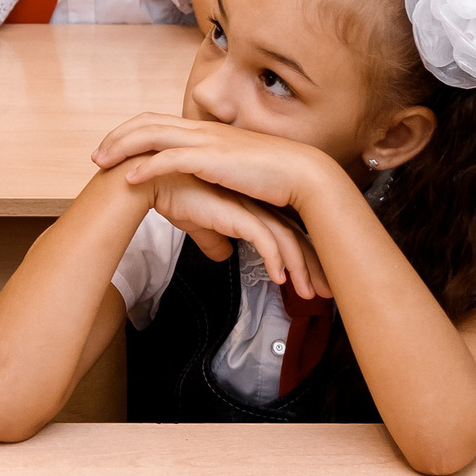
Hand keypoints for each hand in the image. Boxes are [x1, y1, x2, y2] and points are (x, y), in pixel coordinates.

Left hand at [95, 111, 344, 216]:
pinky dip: (145, 167)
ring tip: (102, 164)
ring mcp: (206, 141)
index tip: (113, 148)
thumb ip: (214, 167)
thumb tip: (201, 179)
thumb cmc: (271, 175)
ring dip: (122, 148)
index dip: (132, 132)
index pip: (158, 121)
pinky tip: (128, 179)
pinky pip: (169, 159)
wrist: (301, 174)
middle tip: (97, 156)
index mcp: (206, 130)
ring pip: (152, 135)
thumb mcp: (235, 167)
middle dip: (117, 137)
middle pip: (147, 123)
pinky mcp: (212, 159)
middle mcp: (202, 129)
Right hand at [144, 171, 324, 299]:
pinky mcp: (235, 212)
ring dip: (300, 270)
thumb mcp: (197, 223)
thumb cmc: (169, 196)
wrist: (149, 181)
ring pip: (286, 240)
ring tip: (309, 295)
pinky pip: (265, 240)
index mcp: (249, 201)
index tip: (312, 279)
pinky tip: (280, 280)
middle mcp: (254, 202)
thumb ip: (213, 238)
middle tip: (327, 291)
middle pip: (295, 235)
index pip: (285, 229)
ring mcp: (247, 206)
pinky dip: (276, 261)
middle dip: (314, 265)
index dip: (301, 255)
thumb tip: (223, 255)